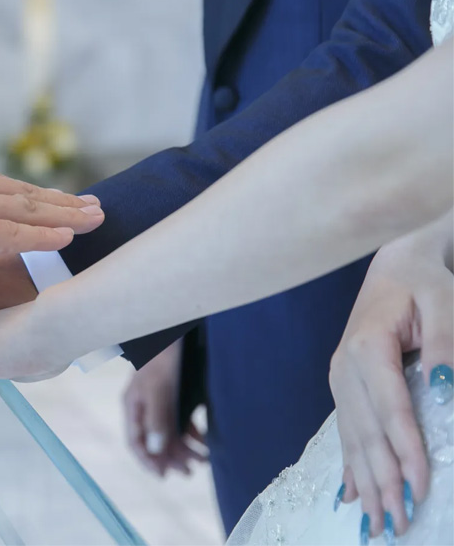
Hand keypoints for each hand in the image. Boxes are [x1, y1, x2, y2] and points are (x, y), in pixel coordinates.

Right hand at [0, 141, 103, 271]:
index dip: (25, 194)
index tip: (49, 197)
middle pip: (18, 192)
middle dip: (57, 200)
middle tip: (90, 204)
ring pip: (24, 208)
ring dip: (63, 213)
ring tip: (95, 217)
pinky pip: (11, 233)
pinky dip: (43, 234)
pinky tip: (69, 237)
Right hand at [123, 340, 206, 476]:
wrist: (175, 330)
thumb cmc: (163, 357)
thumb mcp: (159, 389)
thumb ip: (157, 419)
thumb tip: (157, 449)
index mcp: (134, 406)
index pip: (136, 441)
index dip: (147, 461)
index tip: (163, 476)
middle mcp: (145, 407)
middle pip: (156, 441)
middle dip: (172, 458)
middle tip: (189, 473)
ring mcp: (161, 402)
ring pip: (171, 433)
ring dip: (186, 448)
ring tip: (203, 460)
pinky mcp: (175, 395)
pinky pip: (182, 421)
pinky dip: (193, 433)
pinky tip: (205, 441)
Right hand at [329, 215, 452, 538]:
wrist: (393, 264)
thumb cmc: (421, 281)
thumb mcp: (442, 303)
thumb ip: (443, 345)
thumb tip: (443, 389)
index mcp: (366, 348)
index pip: (390, 409)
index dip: (406, 451)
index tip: (421, 489)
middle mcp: (344, 368)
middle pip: (365, 433)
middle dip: (383, 481)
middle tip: (397, 524)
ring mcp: (340, 379)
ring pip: (352, 439)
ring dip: (365, 482)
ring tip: (376, 522)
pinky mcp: (344, 385)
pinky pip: (345, 431)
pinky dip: (349, 465)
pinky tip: (350, 494)